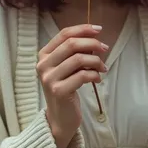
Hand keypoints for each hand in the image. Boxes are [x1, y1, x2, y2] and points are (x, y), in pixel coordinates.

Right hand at [37, 24, 107, 147]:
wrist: (60, 118)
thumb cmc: (66, 89)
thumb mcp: (66, 67)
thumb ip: (74, 52)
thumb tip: (95, 38)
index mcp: (44, 55)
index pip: (64, 34)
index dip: (83, 29)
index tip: (99, 29)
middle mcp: (43, 65)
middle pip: (71, 44)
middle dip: (92, 43)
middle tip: (104, 48)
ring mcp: (49, 78)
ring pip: (79, 59)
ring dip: (96, 61)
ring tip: (103, 67)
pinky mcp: (59, 91)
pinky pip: (83, 75)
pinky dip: (95, 74)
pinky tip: (98, 78)